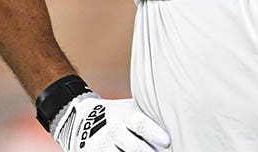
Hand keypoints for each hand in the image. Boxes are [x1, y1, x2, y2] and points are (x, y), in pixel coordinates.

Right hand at [50, 95, 170, 151]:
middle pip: (136, 149)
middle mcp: (113, 131)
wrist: (79, 120)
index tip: (167, 141)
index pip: (140, 124)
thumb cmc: (115, 116)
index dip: (155, 134)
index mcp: (123, 116)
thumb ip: (148, 116)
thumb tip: (177, 120)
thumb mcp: (128, 109)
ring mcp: (102, 146)